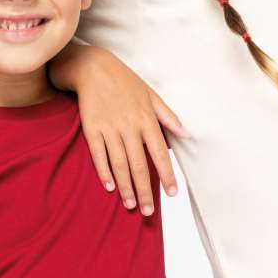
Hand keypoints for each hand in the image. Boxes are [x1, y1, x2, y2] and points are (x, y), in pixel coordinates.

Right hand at [74, 46, 188, 213]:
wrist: (93, 66)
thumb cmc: (125, 82)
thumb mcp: (151, 95)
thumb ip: (168, 117)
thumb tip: (187, 134)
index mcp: (146, 119)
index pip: (160, 152)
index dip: (166, 174)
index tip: (172, 192)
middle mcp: (129, 126)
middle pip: (138, 164)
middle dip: (145, 190)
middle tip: (147, 211)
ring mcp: (109, 128)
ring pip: (119, 163)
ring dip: (126, 186)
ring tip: (131, 205)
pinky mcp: (91, 128)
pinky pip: (98, 154)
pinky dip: (104, 171)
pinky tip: (110, 187)